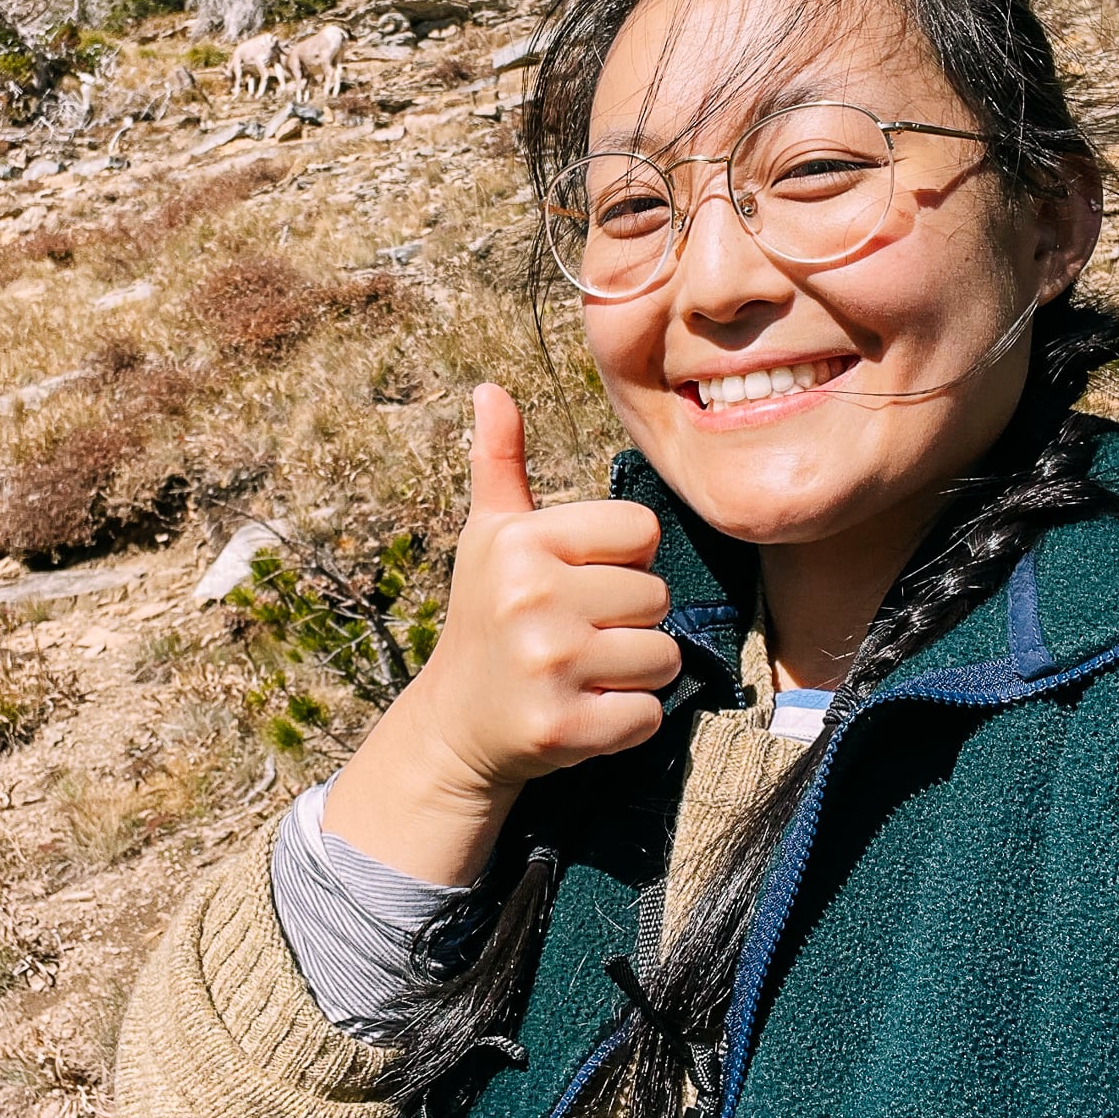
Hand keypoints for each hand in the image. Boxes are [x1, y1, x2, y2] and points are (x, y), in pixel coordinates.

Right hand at [409, 382, 677, 793]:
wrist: (456, 723)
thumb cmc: (487, 615)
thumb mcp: (490, 536)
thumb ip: (501, 461)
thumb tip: (489, 389)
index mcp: (524, 541)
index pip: (641, 530)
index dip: (623, 559)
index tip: (580, 581)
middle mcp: (533, 597)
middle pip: (657, 596)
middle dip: (631, 620)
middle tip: (579, 634)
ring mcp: (547, 666)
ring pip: (663, 657)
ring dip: (636, 671)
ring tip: (585, 672)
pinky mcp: (563, 728)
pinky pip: (649, 715)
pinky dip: (629, 720)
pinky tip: (586, 710)